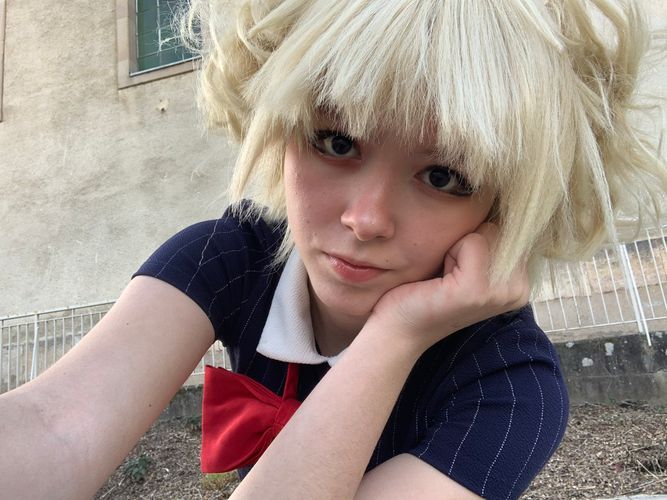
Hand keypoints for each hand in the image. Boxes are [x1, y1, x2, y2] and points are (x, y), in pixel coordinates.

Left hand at [369, 223, 529, 353]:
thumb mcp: (466, 261)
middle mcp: (518, 290)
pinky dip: (451, 252)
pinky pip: (472, 242)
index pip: (509, 227)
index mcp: (520, 282)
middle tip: (449, 274)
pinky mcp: (476, 292)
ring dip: (458, 246)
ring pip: (487, 231)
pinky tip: (441, 279)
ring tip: (445, 276)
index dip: (476, 239)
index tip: (459, 269)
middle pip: (499, 227)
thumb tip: (504, 198)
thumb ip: (490, 239)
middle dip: (468, 241)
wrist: (397, 326)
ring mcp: (500, 293)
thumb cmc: (425, 290)